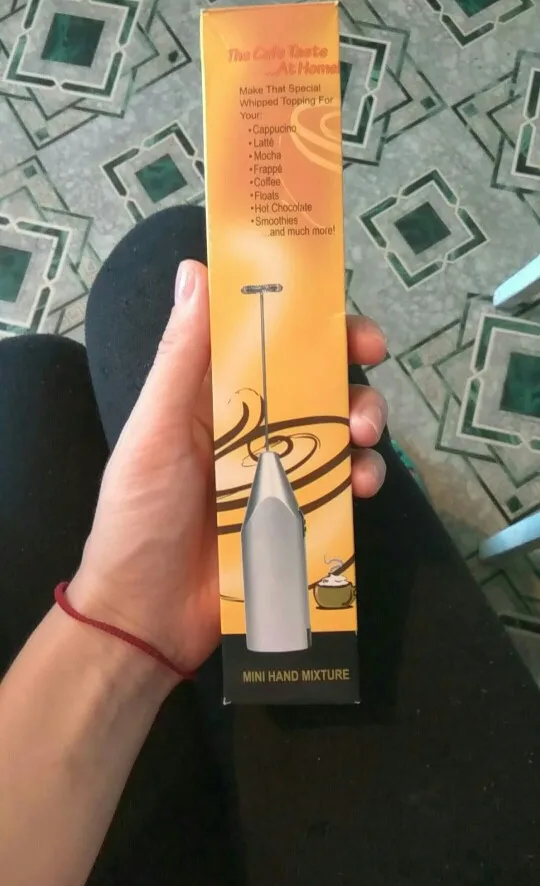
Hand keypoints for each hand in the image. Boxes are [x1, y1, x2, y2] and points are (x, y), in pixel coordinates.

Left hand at [69, 261, 386, 682]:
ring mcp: (282, 473)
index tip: (336, 305)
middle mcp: (253, 427)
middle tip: (372, 356)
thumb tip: (195, 269)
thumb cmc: (140, 515)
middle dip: (348, 361)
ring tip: (362, 436)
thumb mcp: (156, 431)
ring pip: (340, 429)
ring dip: (364, 418)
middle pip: (316, 379)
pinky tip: (361, 486)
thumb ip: (181, 358)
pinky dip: (363, 478)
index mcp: (215, 396)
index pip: (267, 339)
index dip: (306, 315)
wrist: (148, 615)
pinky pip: (345, 486)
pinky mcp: (302, 516)